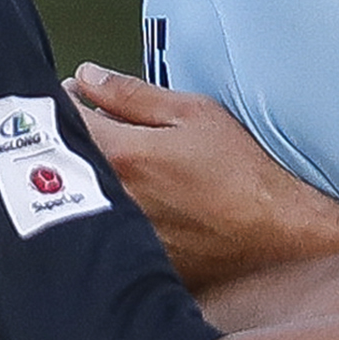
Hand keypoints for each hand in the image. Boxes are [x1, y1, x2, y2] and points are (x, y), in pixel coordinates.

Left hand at [65, 64, 338, 291]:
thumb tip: (86, 78)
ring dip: (84, 178)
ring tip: (118, 169)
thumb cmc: (244, 172)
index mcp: (122, 154)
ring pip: (78, 198)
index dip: (59, 104)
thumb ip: (132, 95)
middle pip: (61, 163)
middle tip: (89, 129)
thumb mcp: (194, 114)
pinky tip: (134, 206)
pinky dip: (105, 213)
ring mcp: (121, 235)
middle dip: (68, 140)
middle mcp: (113, 198)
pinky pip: (103, 229)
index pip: (61, 121)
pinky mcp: (134, 260)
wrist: (279, 235)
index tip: (71, 98)